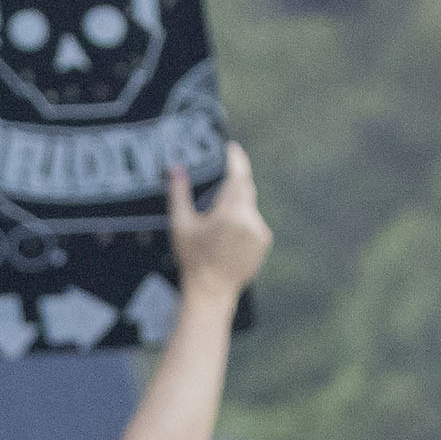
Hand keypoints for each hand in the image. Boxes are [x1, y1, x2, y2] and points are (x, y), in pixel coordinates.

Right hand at [165, 144, 271, 304]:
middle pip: (245, 189)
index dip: (236, 159)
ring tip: (218, 223)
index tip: (232, 147)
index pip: (237, 176)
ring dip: (236, 205)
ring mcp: (259, 232)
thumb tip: (176, 170)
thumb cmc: (193, 259)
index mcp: (229, 213)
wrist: (212, 291)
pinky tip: (227, 236)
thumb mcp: (181, 225)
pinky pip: (254, 222)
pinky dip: (243, 221)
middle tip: (220, 179)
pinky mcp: (264, 242)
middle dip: (234, 182)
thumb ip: (179, 194)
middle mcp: (249, 220)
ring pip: (249, 206)